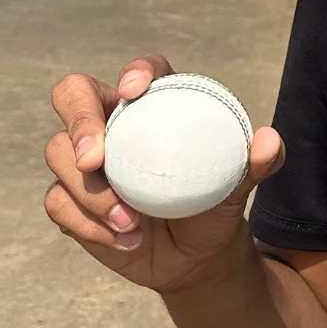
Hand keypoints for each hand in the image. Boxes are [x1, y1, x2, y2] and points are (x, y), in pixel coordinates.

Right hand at [43, 56, 285, 296]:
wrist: (197, 255)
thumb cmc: (215, 203)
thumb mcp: (239, 185)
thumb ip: (257, 162)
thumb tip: (268, 141)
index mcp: (155, 104)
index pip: (140, 72)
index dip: (133, 72)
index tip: (134, 92)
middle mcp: (112, 123)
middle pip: (72, 94)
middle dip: (78, 120)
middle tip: (93, 158)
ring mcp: (85, 161)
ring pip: (59, 154)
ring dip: (91, 192)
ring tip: (129, 221)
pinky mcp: (70, 198)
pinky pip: (58, 202)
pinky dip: (87, 223)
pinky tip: (123, 239)